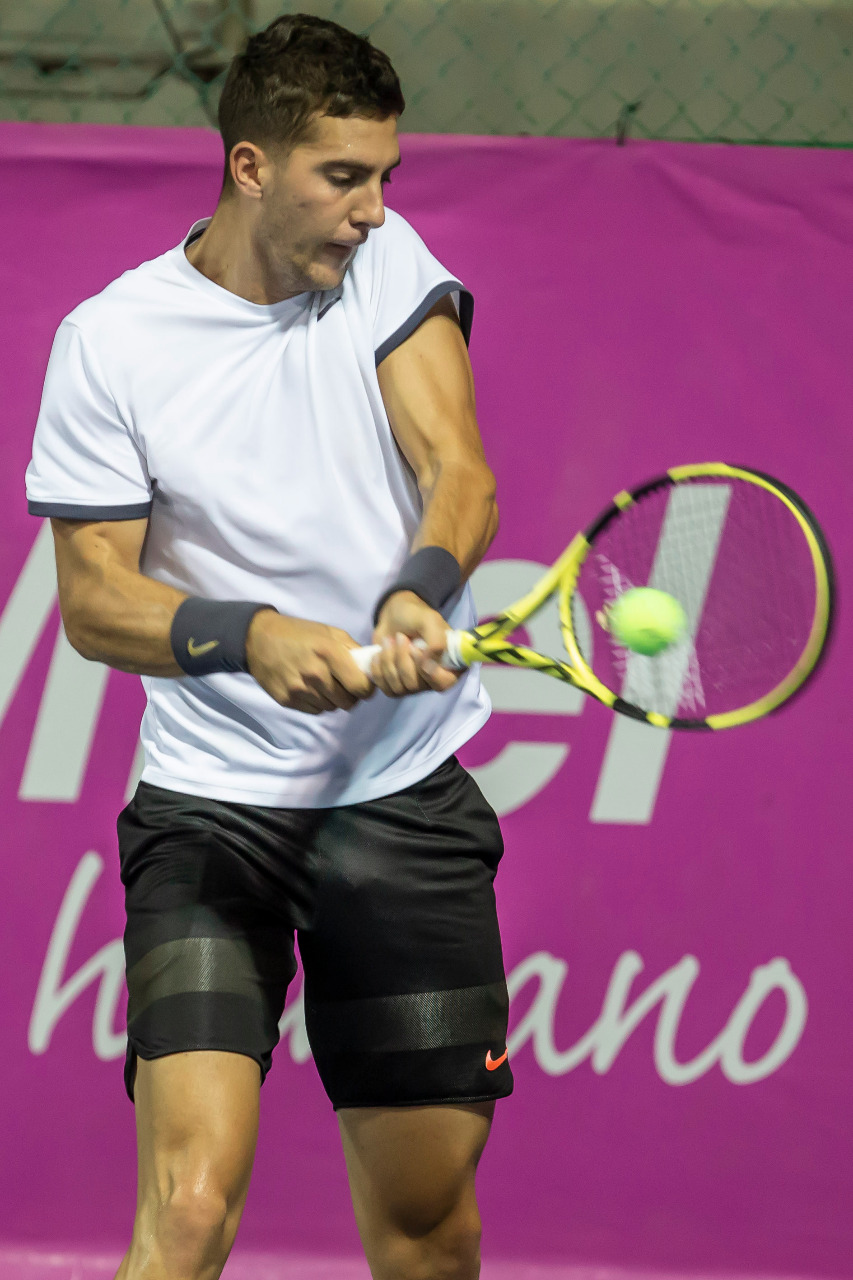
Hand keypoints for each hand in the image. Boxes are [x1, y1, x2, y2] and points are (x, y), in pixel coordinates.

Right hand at [246, 611, 374, 714]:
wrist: (258, 639)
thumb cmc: (299, 633)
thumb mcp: (330, 632)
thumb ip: (353, 650)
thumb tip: (370, 668)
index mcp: (328, 653)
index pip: (360, 687)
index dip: (365, 688)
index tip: (362, 684)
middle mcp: (315, 674)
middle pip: (348, 702)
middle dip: (350, 695)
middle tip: (343, 684)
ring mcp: (300, 690)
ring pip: (332, 708)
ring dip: (332, 699)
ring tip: (323, 683)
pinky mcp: (287, 701)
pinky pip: (315, 710)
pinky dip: (317, 702)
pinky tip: (310, 688)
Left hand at [370, 591, 460, 697]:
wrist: (392, 617)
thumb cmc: (415, 617)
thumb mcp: (430, 620)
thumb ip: (437, 641)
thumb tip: (428, 664)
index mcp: (450, 665)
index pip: (444, 683)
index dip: (428, 672)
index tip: (414, 649)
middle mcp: (434, 679)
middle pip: (416, 685)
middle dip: (402, 659)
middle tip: (400, 637)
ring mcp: (415, 685)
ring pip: (400, 688)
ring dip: (389, 661)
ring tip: (389, 641)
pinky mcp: (396, 685)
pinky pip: (386, 689)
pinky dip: (378, 669)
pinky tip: (379, 654)